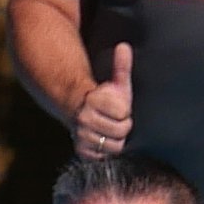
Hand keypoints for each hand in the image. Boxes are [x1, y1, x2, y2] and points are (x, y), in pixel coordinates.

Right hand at [73, 44, 135, 159]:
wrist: (79, 110)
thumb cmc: (103, 97)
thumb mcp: (114, 82)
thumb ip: (121, 66)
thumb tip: (124, 46)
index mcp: (93, 100)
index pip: (123, 111)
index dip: (124, 109)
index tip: (118, 106)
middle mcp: (83, 119)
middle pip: (121, 131)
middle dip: (122, 125)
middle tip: (116, 119)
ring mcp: (81, 136)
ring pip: (113, 146)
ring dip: (115, 139)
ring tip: (110, 129)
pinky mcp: (81, 150)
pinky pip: (103, 157)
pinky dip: (105, 150)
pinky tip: (103, 139)